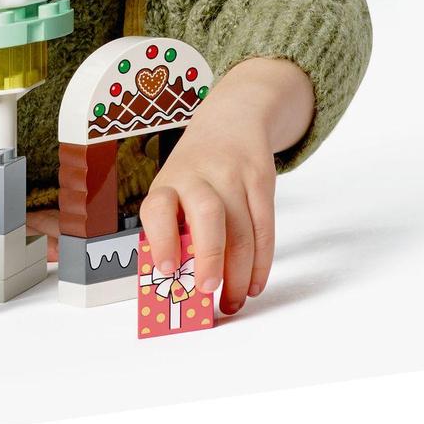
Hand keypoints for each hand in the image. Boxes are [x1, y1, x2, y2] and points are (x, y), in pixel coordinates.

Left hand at [140, 58, 307, 315]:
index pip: (158, 207)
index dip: (161, 239)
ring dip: (239, 272)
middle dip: (209, 257)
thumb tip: (176, 281)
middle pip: (208, 215)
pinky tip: (253, 283)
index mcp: (167, 182)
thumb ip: (174, 228)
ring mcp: (233, 178)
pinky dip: (261, 261)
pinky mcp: (262, 182)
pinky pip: (266, 227)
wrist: (231, 122)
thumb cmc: (194, 171)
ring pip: (242, 229)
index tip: (166, 270)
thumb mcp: (173, 189)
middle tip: (207, 291)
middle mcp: (198, 177)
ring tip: (233, 300)